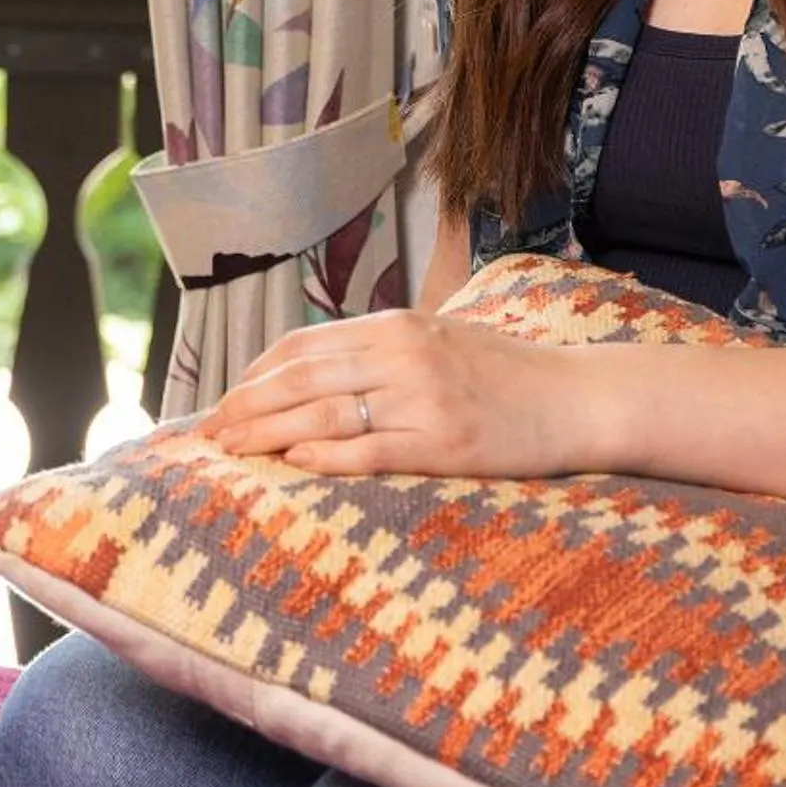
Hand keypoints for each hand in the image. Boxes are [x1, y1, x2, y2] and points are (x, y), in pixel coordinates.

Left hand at [200, 311, 601, 478]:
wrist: (578, 398)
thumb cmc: (505, 374)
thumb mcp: (437, 340)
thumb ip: (379, 350)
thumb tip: (312, 371)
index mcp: (397, 325)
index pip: (303, 345)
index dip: (255, 373)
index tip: (225, 399)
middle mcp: (404, 354)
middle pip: (302, 377)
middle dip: (246, 405)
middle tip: (207, 432)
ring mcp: (424, 398)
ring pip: (325, 412)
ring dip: (268, 432)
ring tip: (231, 451)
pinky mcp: (444, 442)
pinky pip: (371, 449)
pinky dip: (325, 454)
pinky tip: (292, 461)